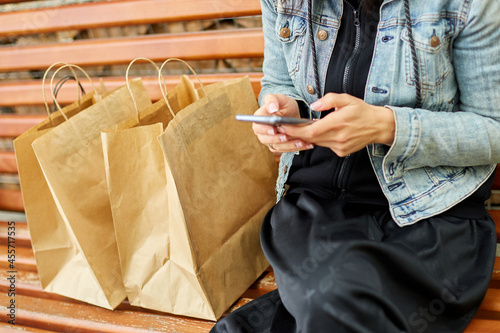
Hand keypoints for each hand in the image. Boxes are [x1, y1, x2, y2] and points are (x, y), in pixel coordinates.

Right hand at [252, 94, 313, 152]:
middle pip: (265, 139)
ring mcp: (270, 140)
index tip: (274, 130)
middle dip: (276, 139)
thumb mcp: (281, 98)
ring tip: (300, 142)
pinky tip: (305, 145)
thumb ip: (273, 99)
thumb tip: (272, 108)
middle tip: (286, 137)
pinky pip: (285, 150)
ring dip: (288, 145)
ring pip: (276, 146)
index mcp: (260, 119)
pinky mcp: (279, 146)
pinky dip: (295, 148)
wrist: (293, 114)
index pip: (258, 126)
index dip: (264, 129)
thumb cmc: (285, 105)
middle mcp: (262, 131)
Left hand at [276, 93, 394, 156]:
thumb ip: (329, 100)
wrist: (378, 126)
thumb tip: (313, 106)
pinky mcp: (341, 152)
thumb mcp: (347, 99)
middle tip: (282, 128)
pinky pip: (325, 145)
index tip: (282, 126)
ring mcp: (339, 147)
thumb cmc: (362, 111)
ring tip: (297, 128)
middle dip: (295, 133)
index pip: (311, 130)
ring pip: (316, 142)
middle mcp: (338, 138)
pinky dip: (319, 139)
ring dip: (306, 136)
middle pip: (310, 138)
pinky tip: (320, 132)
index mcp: (338, 123)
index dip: (295, 130)